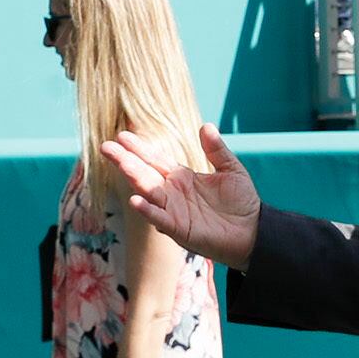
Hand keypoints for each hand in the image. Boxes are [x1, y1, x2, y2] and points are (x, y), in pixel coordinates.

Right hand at [100, 124, 262, 271]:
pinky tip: (135, 201)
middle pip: (144, 173)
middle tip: (106, 146)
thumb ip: (216, 150)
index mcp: (182, 177)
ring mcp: (174, 211)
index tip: (122, 135)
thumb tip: (206, 125)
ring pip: (148, 192)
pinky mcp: (179, 229)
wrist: (253, 232)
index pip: (156, 159)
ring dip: (133, 178)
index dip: (140, 148)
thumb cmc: (241, 202)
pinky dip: (148, 211)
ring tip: (120, 162)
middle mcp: (172, 193)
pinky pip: (160, 219)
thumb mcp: (231, 170)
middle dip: (125, 160)